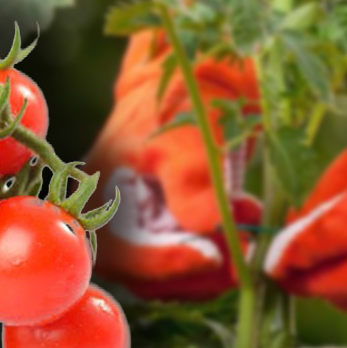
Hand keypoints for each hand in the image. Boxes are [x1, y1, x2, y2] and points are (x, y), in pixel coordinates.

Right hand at [86, 29, 261, 299]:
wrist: (202, 73)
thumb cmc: (188, 98)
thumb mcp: (190, 137)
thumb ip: (193, 185)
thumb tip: (205, 235)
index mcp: (97, 193)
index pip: (124, 254)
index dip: (168, 263)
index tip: (214, 257)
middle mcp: (110, 217)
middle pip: (145, 274)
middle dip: (197, 269)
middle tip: (242, 252)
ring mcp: (136, 225)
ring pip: (168, 273)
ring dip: (213, 262)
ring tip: (249, 229)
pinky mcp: (163, 227)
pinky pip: (184, 259)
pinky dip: (217, 252)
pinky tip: (244, 222)